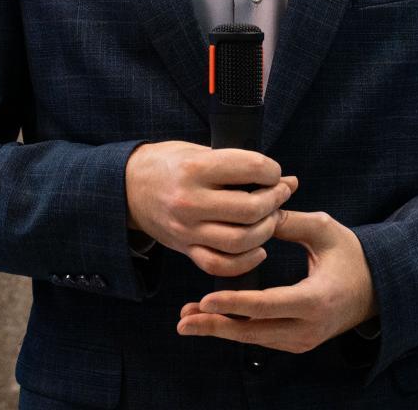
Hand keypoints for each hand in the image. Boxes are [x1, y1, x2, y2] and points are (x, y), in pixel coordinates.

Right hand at [125, 141, 297, 277]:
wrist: (127, 188)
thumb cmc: (170, 163)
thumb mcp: (201, 152)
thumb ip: (242, 166)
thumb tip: (290, 181)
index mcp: (195, 168)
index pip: (250, 168)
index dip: (271, 170)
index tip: (273, 172)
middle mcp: (190, 201)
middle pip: (250, 209)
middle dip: (274, 201)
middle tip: (278, 195)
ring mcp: (187, 229)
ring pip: (240, 241)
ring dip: (265, 231)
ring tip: (269, 219)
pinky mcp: (185, 249)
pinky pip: (221, 265)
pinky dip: (246, 261)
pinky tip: (258, 248)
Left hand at [176, 209, 378, 353]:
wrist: (378, 288)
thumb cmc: (352, 255)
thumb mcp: (325, 231)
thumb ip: (290, 222)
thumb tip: (256, 211)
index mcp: (316, 299)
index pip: (268, 306)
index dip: (235, 304)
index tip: (206, 300)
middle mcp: (309, 327)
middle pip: (255, 331)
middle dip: (216, 326)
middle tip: (183, 320)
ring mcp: (303, 339)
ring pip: (254, 338)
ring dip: (220, 329)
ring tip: (187, 320)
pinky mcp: (298, 342)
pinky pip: (262, 338)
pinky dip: (236, 329)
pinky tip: (212, 321)